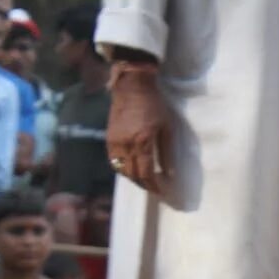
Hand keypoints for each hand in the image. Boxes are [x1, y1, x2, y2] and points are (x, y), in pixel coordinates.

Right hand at [106, 64, 173, 193]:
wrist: (132, 86)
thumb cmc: (154, 105)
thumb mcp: (166, 128)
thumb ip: (167, 152)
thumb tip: (169, 173)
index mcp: (141, 142)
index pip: (146, 173)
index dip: (153, 185)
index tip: (162, 192)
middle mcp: (125, 144)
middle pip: (132, 174)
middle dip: (143, 184)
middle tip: (154, 189)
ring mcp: (114, 141)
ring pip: (120, 169)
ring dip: (132, 178)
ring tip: (144, 181)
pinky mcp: (109, 137)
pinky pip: (113, 160)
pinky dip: (122, 168)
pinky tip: (131, 168)